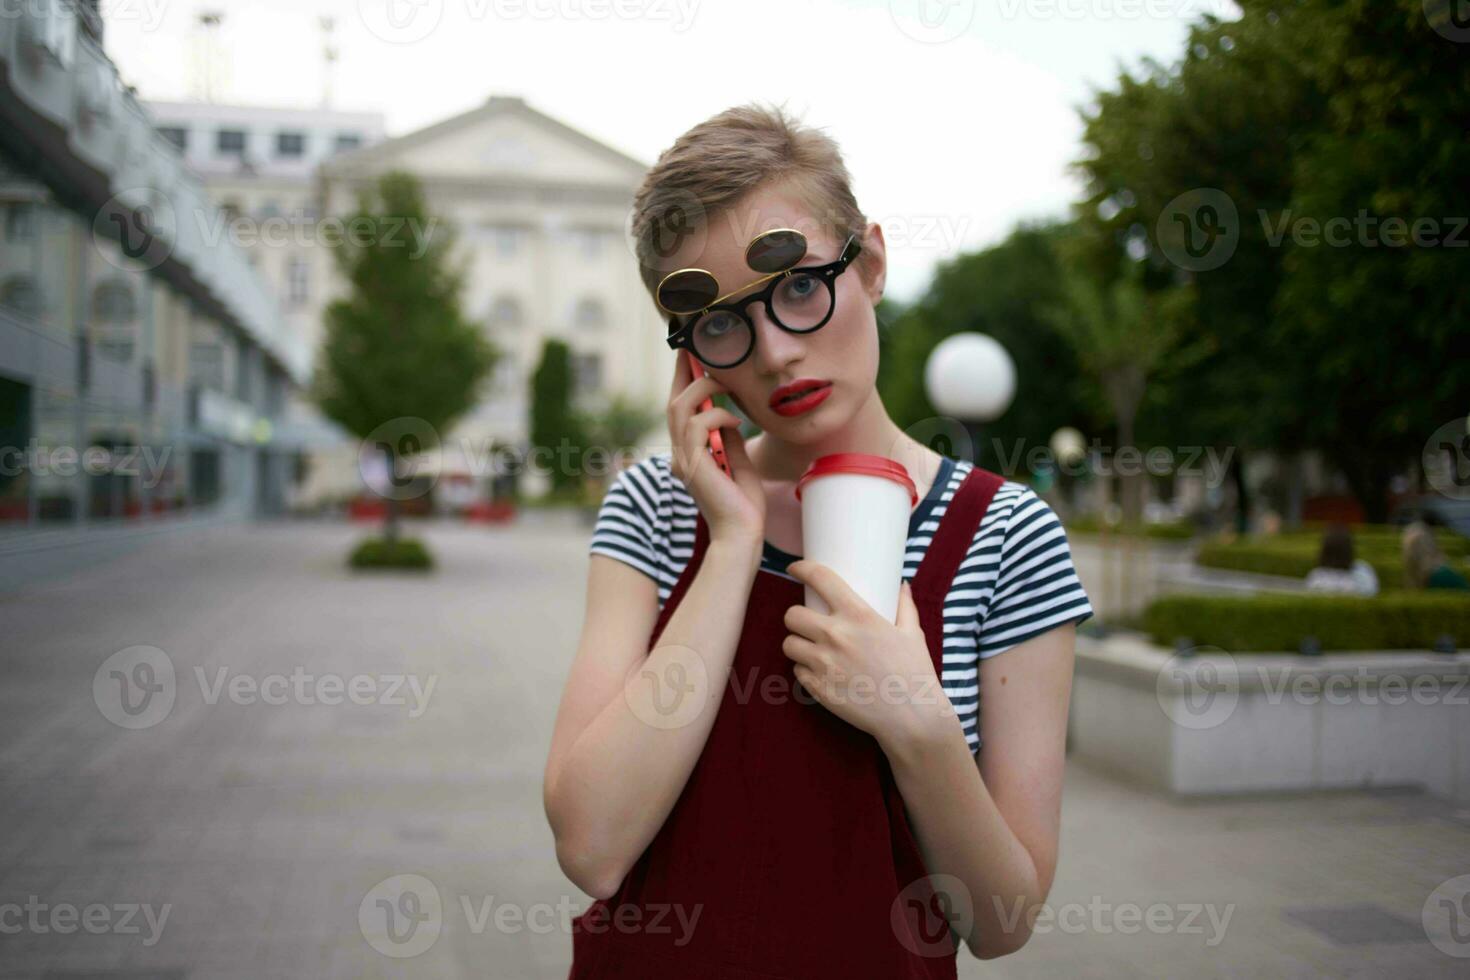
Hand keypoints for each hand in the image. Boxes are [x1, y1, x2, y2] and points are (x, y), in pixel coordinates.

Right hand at [666, 353, 763, 547]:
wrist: (742, 535)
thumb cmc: (743, 505)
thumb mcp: (738, 462)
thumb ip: (729, 439)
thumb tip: (730, 416)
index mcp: (689, 454)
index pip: (681, 411)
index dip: (683, 381)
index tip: (692, 355)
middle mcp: (680, 455)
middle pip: (674, 402)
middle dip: (686, 372)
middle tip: (699, 348)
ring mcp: (683, 460)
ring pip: (680, 408)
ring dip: (704, 389)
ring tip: (725, 382)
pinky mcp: (694, 465)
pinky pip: (698, 425)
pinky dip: (718, 415)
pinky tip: (736, 421)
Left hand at [782, 563, 958, 748]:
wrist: (911, 717)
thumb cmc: (914, 672)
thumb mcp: (912, 634)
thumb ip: (904, 607)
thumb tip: (902, 585)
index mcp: (858, 615)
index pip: (819, 578)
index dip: (801, 568)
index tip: (794, 568)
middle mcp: (836, 635)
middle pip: (792, 614)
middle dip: (796, 617)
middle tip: (806, 622)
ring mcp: (824, 663)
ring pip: (789, 643)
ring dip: (797, 643)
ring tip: (809, 647)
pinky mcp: (818, 688)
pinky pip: (796, 670)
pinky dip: (804, 669)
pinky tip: (818, 671)